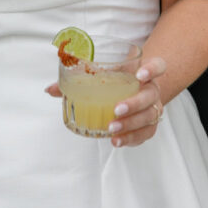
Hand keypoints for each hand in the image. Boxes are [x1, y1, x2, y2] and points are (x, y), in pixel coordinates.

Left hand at [45, 56, 166, 147]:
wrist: (136, 90)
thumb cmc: (117, 80)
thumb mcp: (103, 74)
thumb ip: (77, 79)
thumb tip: (49, 89)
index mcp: (144, 72)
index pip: (158, 66)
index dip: (152, 70)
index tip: (139, 75)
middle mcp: (152, 90)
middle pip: (151, 95)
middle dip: (134, 103)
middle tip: (116, 109)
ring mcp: (153, 108)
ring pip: (149, 116)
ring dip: (131, 124)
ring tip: (112, 129)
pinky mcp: (149, 125)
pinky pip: (146, 133)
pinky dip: (132, 138)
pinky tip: (117, 141)